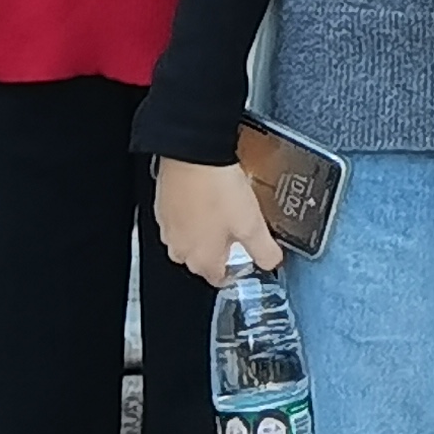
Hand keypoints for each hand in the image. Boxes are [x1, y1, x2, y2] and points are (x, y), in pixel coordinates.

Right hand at [156, 152, 279, 278]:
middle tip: (239, 227)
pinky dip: (193, 212)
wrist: (194, 155)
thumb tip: (271, 263)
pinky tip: (208, 195)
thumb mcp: (253, 225)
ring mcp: (168, 228)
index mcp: (202, 259)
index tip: (247, 258)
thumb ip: (264, 250)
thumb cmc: (218, 189)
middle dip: (221, 248)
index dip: (236, 270)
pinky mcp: (163, 207)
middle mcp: (180, 249)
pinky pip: (180, 218)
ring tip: (225, 207)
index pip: (219, 278)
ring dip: (206, 229)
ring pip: (190, 239)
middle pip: (203, 260)